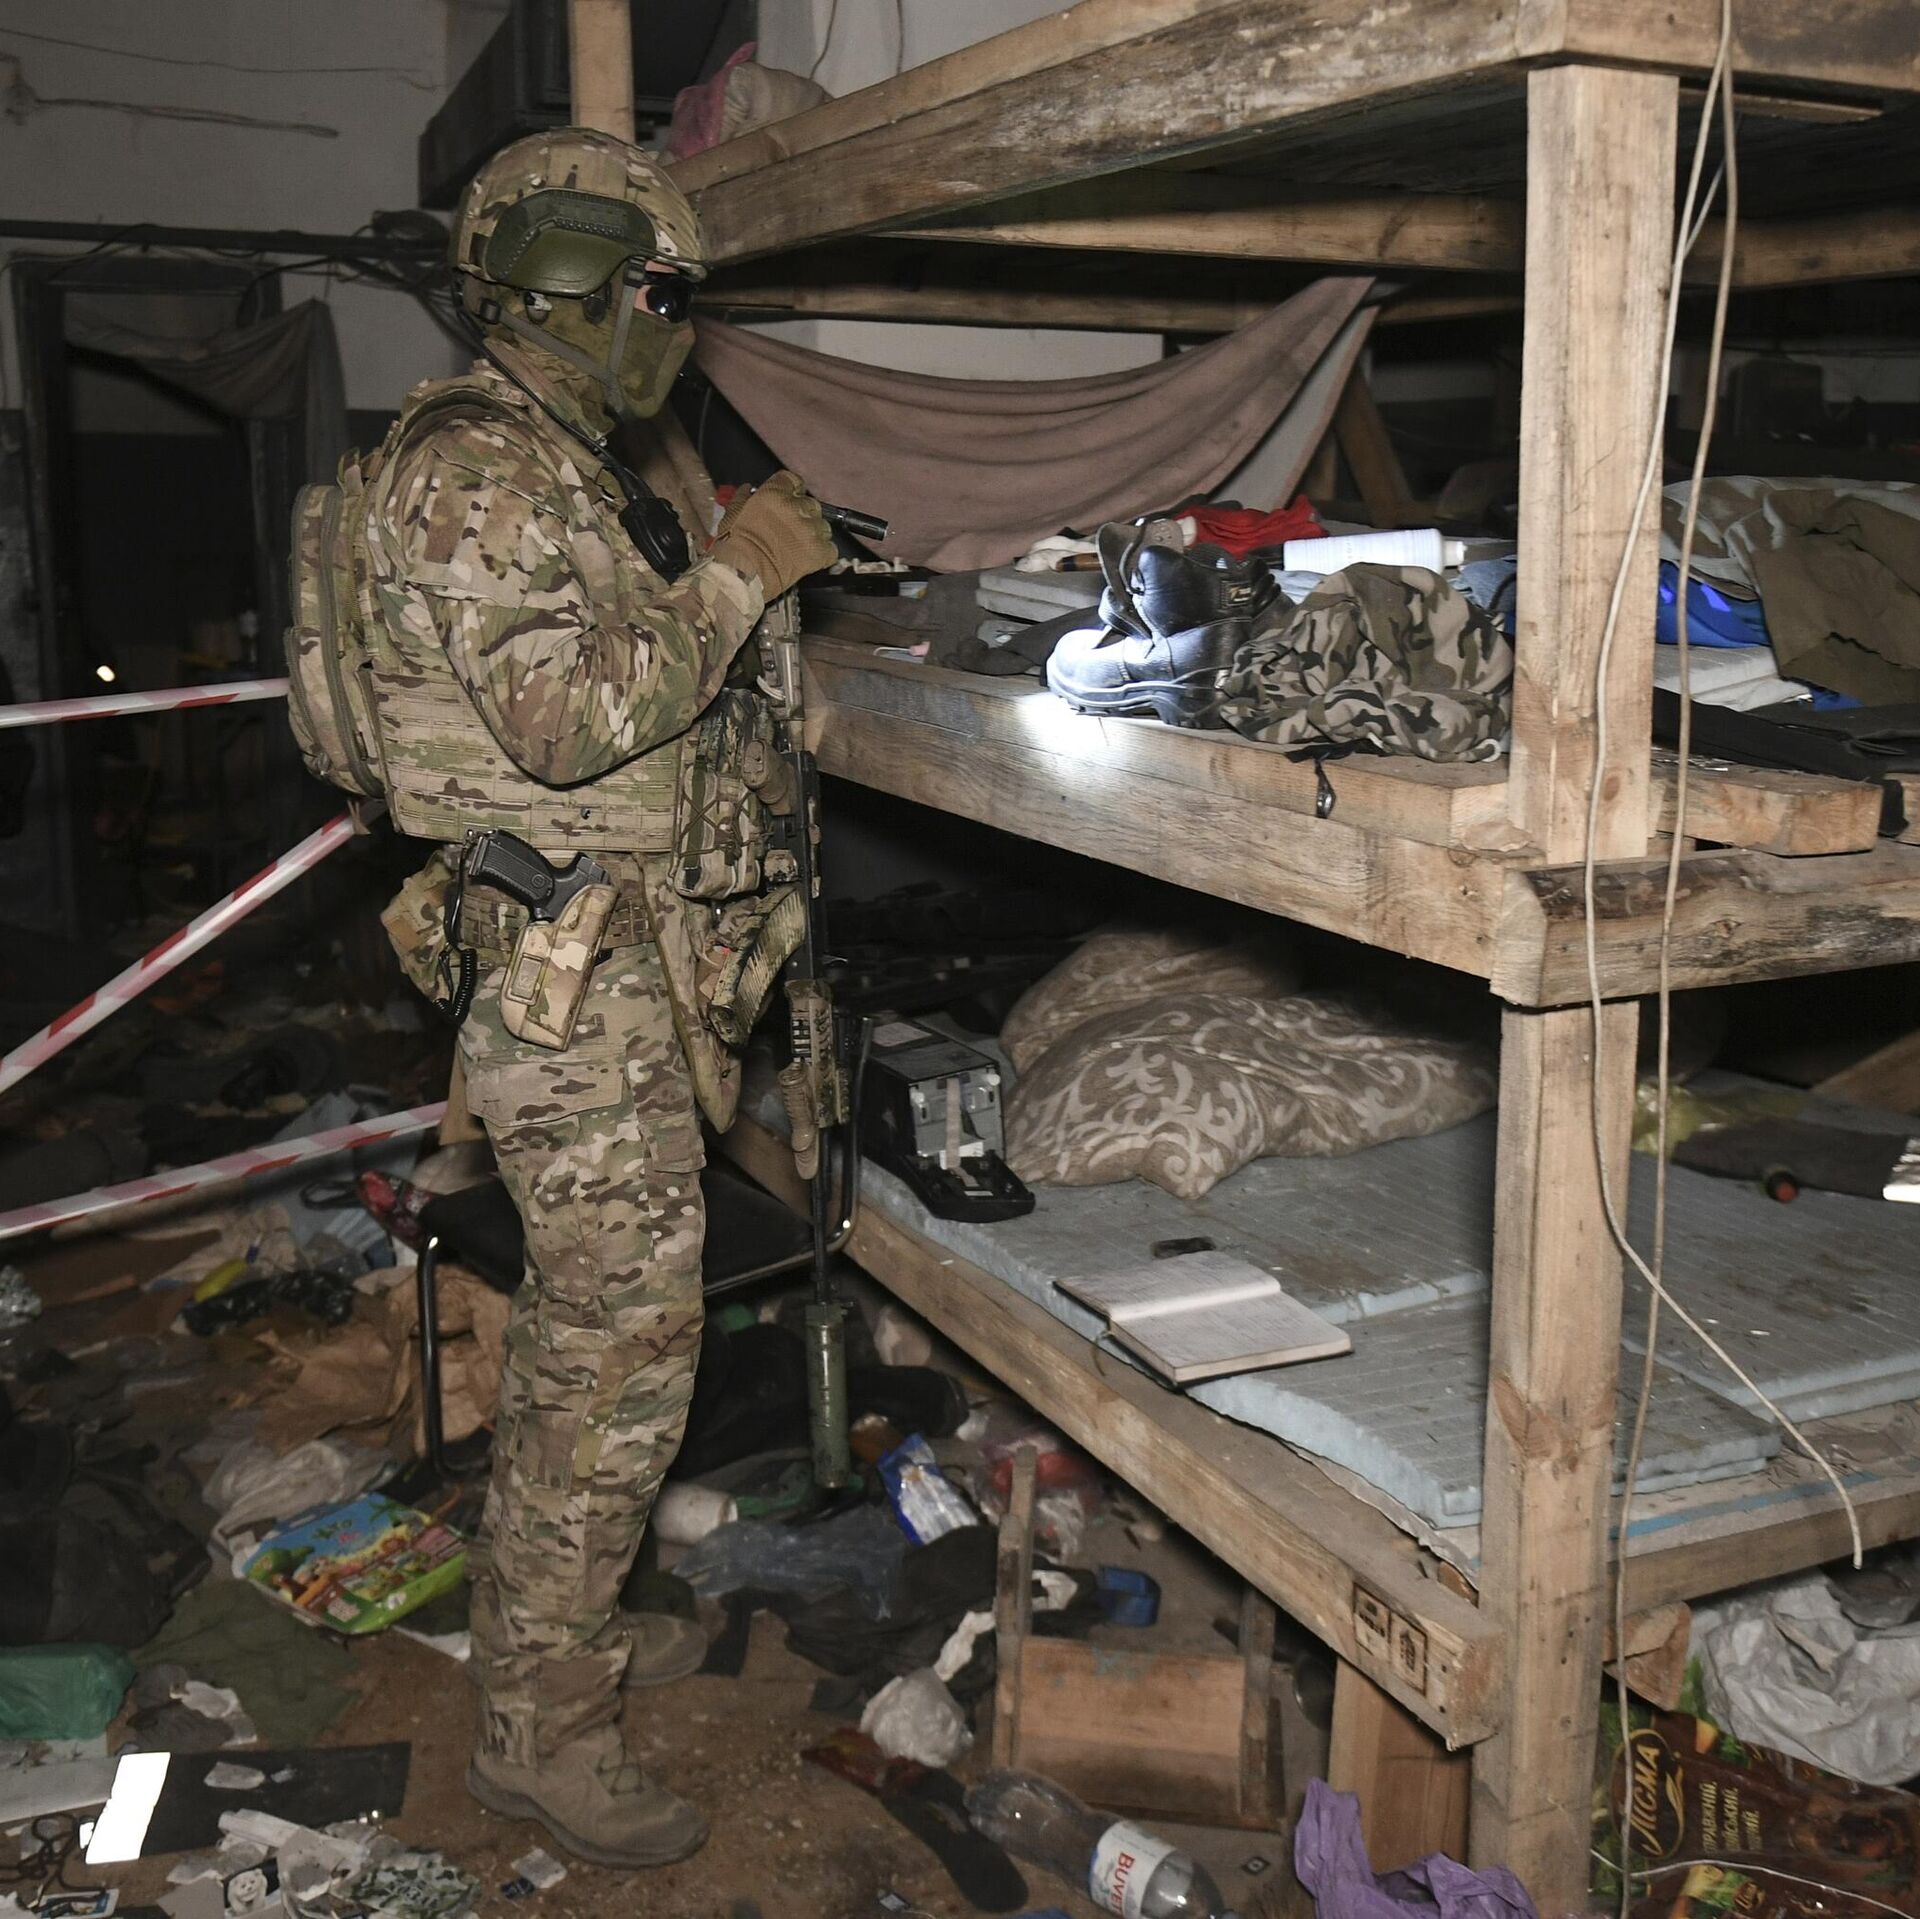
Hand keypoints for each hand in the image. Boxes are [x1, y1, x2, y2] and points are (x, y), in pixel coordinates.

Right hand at [709, 470, 837, 598]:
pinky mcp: (820, 552)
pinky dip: (823, 553)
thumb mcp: (732, 514)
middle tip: (791, 529)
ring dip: (814, 533)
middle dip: (803, 514)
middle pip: (811, 504)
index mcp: (775, 494)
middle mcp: (797, 508)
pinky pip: (831, 549)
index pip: (793, 480)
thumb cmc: (734, 544)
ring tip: (800, 546)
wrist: (743, 573)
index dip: (792, 491)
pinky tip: (810, 558)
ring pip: (823, 525)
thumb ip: (744, 498)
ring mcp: (811, 530)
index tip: (788, 500)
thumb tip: (750, 490)